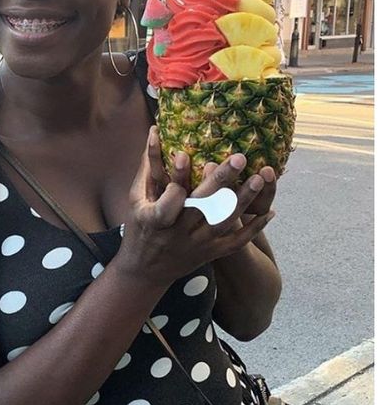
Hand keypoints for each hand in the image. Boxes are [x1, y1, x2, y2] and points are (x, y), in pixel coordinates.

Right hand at [115, 127, 274, 289]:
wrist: (145, 270)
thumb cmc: (139, 228)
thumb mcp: (135, 200)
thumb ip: (147, 170)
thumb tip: (155, 134)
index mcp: (153, 220)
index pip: (167, 202)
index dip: (176, 182)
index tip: (184, 156)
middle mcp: (177, 233)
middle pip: (202, 206)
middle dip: (221, 180)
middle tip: (240, 157)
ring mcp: (196, 245)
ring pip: (223, 222)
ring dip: (243, 200)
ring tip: (260, 178)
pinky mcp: (209, 254)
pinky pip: (236, 243)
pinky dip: (253, 229)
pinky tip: (269, 213)